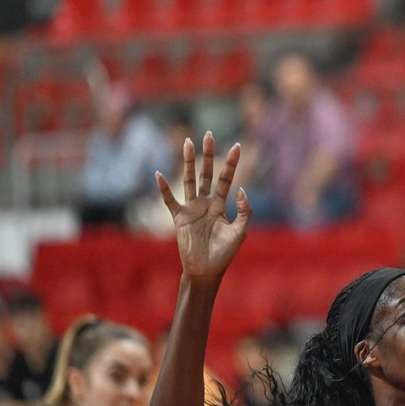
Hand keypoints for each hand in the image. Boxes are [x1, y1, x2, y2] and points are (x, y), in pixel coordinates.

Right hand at [157, 132, 250, 283]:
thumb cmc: (224, 253)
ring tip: (187, 142)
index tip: (237, 146)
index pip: (226, 179)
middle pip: (207, 173)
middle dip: (208, 155)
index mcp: (221, 205)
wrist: (207, 270)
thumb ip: (245, 211)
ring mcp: (191, 209)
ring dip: (188, 162)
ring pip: (189, 180)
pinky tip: (159, 174)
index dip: (231, 163)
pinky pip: (170, 200)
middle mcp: (206, 202)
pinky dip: (164, 189)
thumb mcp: (241, 231)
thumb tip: (240, 190)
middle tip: (209, 134)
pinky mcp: (179, 218)